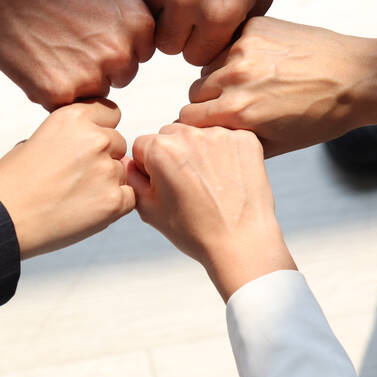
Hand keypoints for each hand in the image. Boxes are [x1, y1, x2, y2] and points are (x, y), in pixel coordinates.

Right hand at [0, 0, 154, 109]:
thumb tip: (135, 18)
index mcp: (138, 23)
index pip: (141, 52)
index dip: (116, 45)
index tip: (92, 32)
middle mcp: (121, 52)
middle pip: (121, 75)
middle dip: (100, 65)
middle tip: (68, 43)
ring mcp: (91, 75)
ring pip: (95, 93)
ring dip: (77, 81)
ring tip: (51, 52)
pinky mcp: (59, 93)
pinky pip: (65, 105)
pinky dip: (51, 92)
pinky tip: (36, 65)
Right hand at [0, 100, 134, 258]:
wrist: (4, 219)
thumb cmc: (13, 182)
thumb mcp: (35, 139)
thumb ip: (67, 136)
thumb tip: (82, 140)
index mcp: (75, 117)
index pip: (111, 114)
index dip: (101, 130)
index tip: (87, 146)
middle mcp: (95, 139)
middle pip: (118, 143)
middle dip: (104, 157)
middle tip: (76, 177)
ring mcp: (107, 170)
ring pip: (122, 172)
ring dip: (107, 182)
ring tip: (75, 197)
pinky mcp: (113, 201)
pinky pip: (129, 198)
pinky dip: (114, 205)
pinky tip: (87, 210)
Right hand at [125, 0, 281, 65]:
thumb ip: (235, 28)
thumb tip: (213, 55)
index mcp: (220, 13)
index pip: (196, 57)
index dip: (201, 43)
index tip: (205, 27)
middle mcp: (185, 0)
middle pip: (166, 45)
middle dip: (177, 31)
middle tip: (188, 9)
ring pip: (145, 18)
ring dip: (159, 7)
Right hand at [128, 124, 294, 300]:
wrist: (241, 243)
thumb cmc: (196, 231)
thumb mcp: (150, 210)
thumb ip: (133, 180)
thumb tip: (130, 162)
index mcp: (161, 149)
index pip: (143, 145)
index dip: (149, 167)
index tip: (165, 185)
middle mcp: (189, 134)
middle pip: (170, 135)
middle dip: (173, 154)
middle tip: (187, 185)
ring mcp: (220, 134)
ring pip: (199, 134)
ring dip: (199, 151)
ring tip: (209, 183)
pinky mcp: (245, 139)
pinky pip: (227, 138)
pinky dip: (226, 153)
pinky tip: (228, 177)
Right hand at [178, 17, 376, 156]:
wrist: (356, 77)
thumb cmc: (321, 116)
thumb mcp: (277, 144)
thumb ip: (235, 142)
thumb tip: (206, 139)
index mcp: (238, 111)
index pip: (187, 118)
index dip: (197, 125)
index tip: (210, 124)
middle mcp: (235, 77)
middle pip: (195, 92)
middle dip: (208, 101)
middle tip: (236, 104)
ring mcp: (243, 48)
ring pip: (208, 66)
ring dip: (221, 76)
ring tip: (253, 83)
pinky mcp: (253, 27)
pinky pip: (227, 43)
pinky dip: (237, 53)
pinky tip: (264, 62)